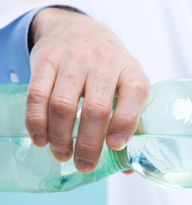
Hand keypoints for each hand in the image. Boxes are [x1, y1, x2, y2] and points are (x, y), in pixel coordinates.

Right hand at [27, 7, 149, 171]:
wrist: (79, 30)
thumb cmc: (111, 71)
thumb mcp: (128, 87)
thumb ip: (131, 123)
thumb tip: (126, 167)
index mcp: (131, 73)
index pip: (135, 94)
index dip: (126, 123)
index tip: (115, 146)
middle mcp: (104, 63)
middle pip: (96, 108)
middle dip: (89, 144)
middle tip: (85, 165)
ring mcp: (73, 60)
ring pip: (63, 105)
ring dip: (60, 137)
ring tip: (62, 155)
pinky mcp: (46, 61)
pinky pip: (37, 95)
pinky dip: (36, 122)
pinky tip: (41, 139)